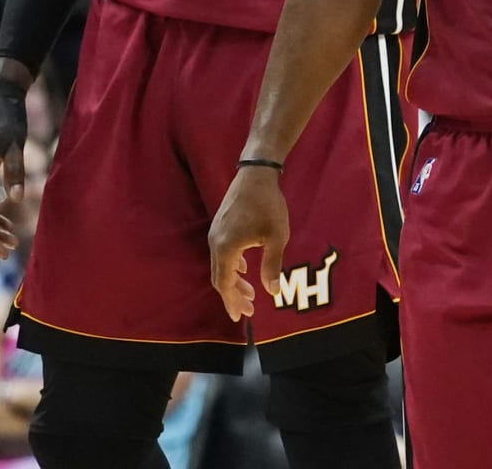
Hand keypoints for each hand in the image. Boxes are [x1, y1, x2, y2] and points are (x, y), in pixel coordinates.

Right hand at [208, 166, 289, 321]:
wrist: (256, 174)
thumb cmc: (268, 205)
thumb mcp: (276, 237)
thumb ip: (272, 265)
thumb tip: (273, 292)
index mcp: (226, 249)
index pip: (225, 284)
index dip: (232, 302)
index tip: (241, 317)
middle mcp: (215, 243)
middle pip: (220, 278)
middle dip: (233, 296)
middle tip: (248, 310)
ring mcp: (216, 234)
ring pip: (221, 265)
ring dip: (234, 281)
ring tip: (251, 293)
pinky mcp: (220, 226)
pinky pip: (222, 253)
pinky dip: (232, 266)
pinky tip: (244, 268)